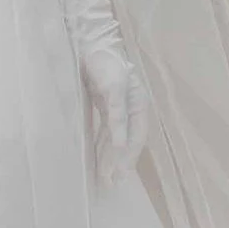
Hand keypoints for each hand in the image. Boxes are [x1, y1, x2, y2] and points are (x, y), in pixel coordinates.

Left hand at [81, 41, 148, 186]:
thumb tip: (121, 144)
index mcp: (138, 104)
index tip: (120, 175)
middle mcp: (131, 109)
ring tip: (105, 177)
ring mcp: (118, 108)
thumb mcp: (113, 88)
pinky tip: (96, 156)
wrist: (90, 43)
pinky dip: (101, 145)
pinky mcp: (104, 106)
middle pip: (127, 141)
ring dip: (110, 157)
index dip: (129, 157)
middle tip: (112, 184)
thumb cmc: (105, 63)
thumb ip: (117, 116)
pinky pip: (104, 131)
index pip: (136, 138)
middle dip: (120, 163)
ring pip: (115, 138)